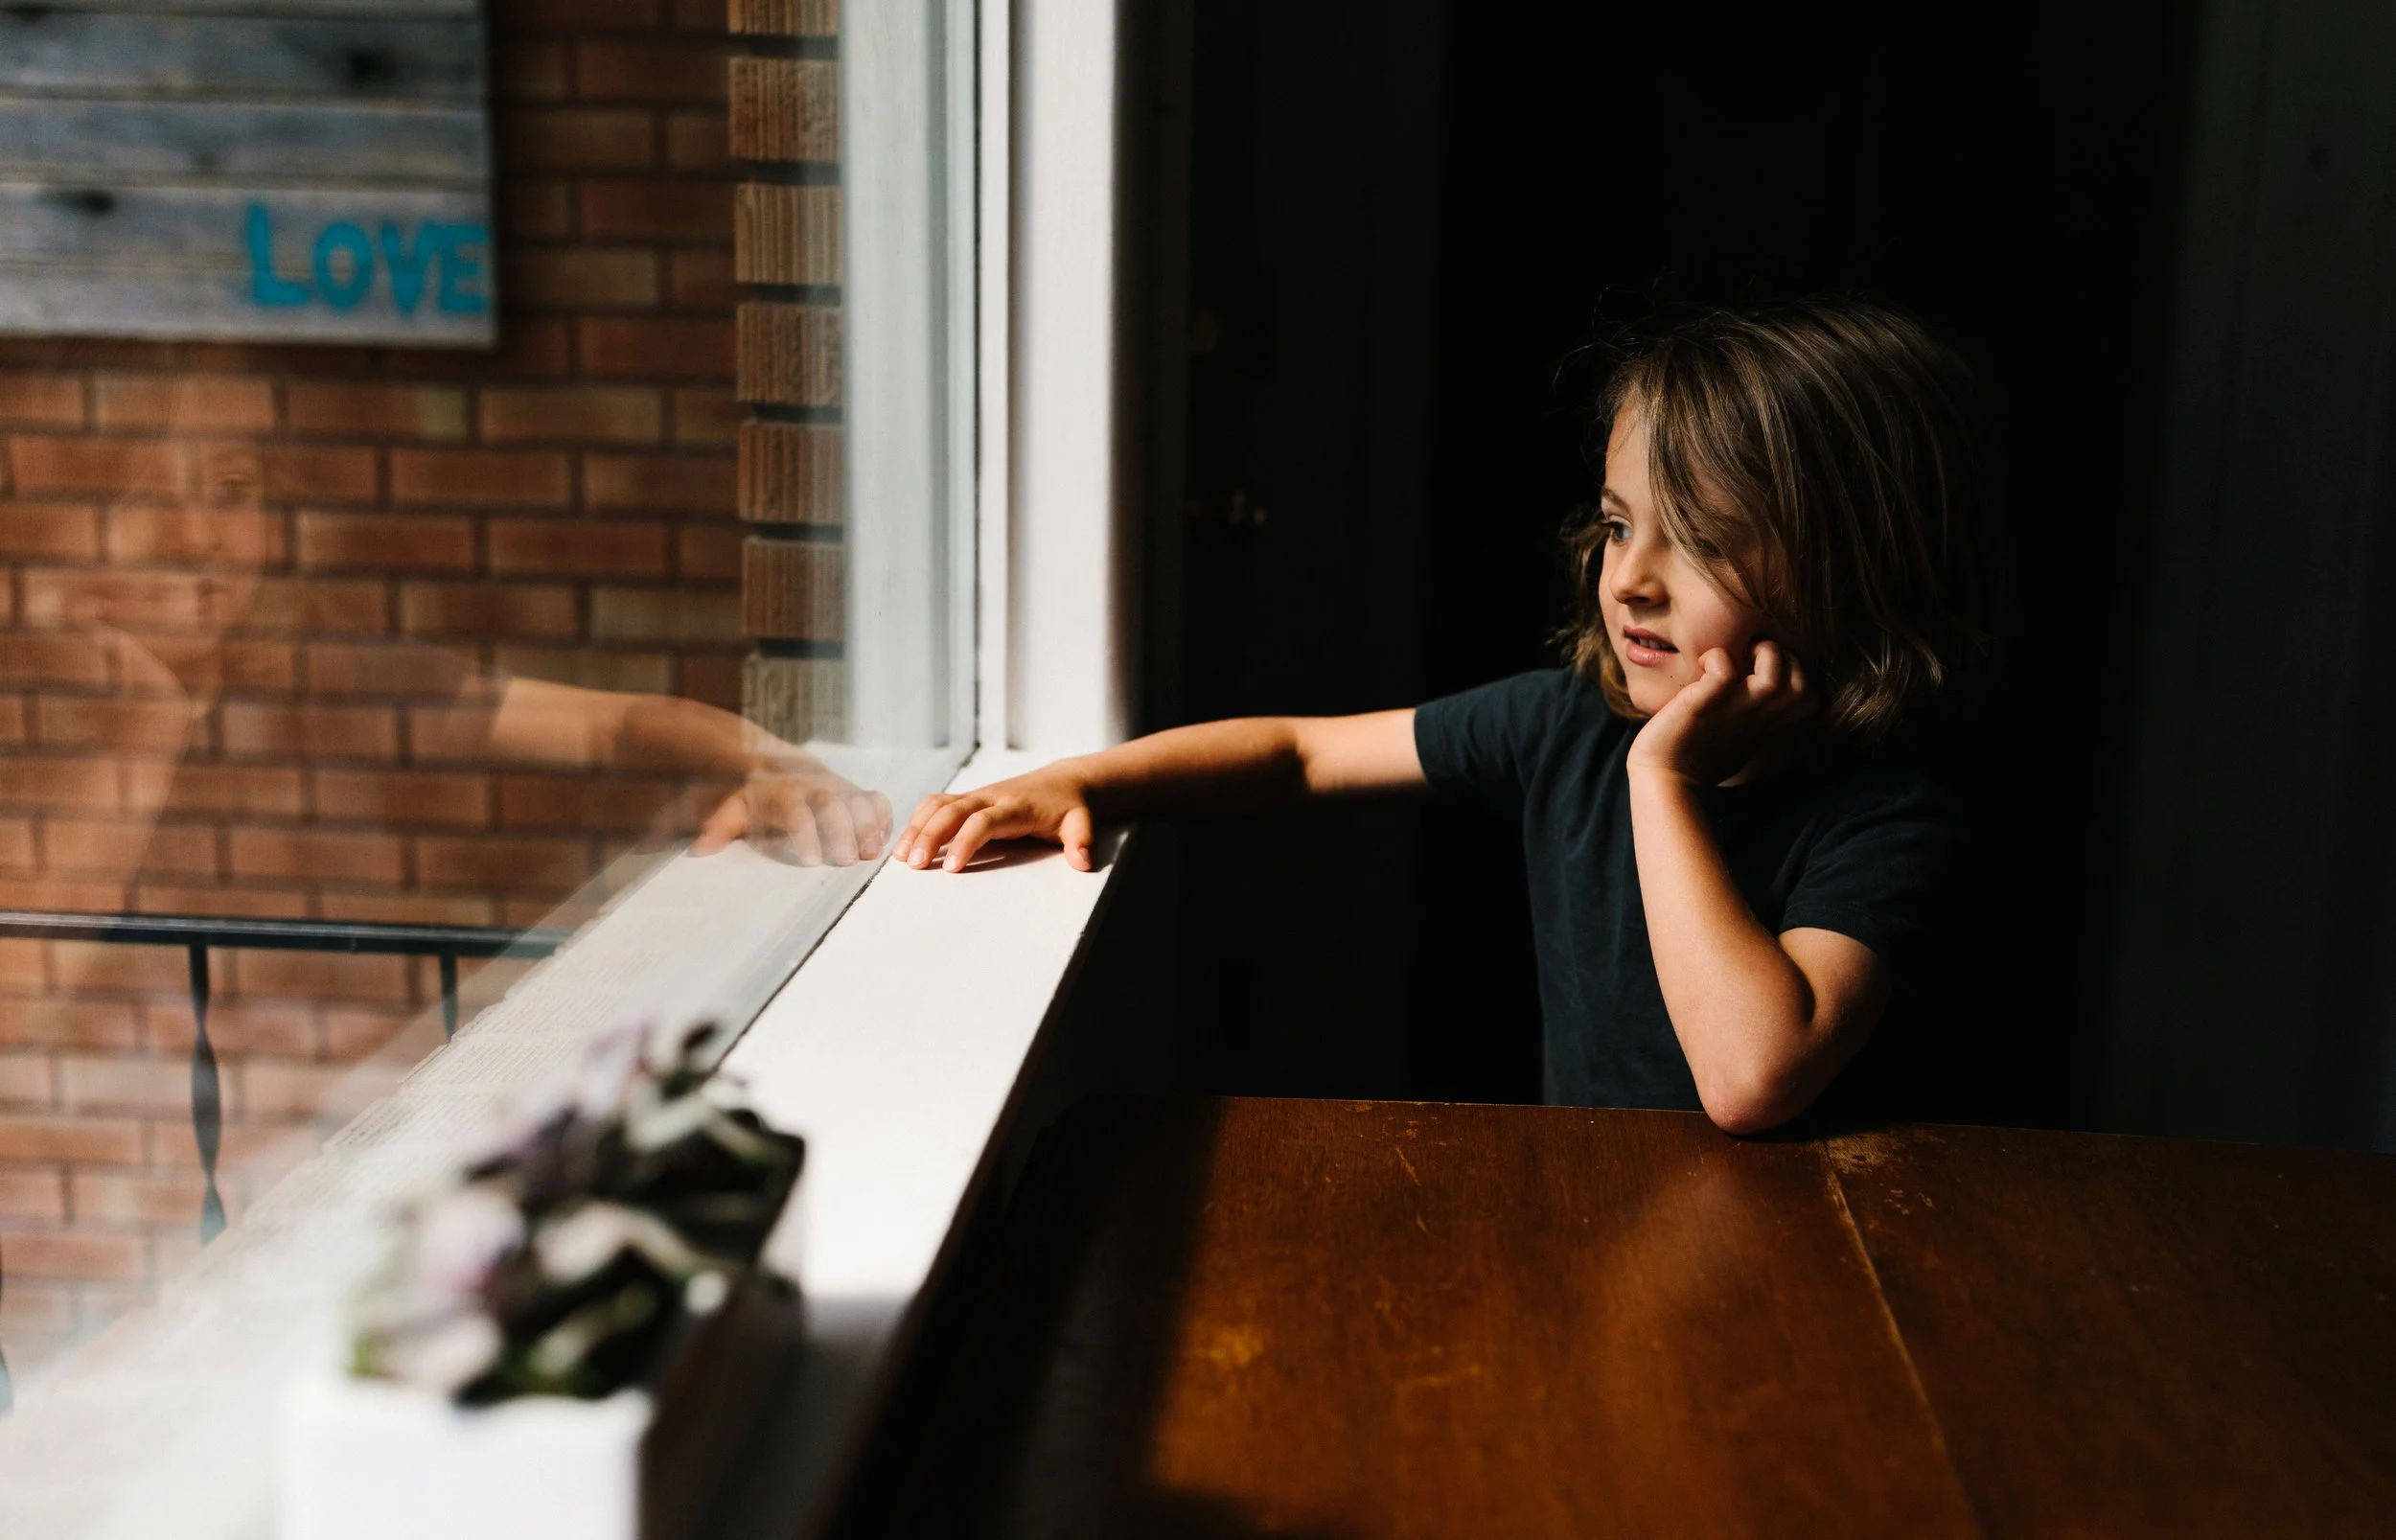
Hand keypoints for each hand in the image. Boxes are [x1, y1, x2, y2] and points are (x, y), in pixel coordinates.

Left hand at [692, 759, 893, 864]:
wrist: (785, 769)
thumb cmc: (760, 799)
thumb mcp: (736, 809)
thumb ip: (721, 827)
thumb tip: (699, 850)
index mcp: (786, 795)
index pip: (797, 812)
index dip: (805, 834)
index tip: (810, 861)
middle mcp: (817, 789)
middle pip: (834, 804)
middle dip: (844, 830)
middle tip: (849, 859)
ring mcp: (841, 790)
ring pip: (861, 801)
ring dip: (870, 826)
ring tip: (873, 852)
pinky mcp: (859, 794)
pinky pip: (877, 801)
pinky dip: (884, 819)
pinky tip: (883, 841)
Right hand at [896, 766, 1098, 872]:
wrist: (1064, 781)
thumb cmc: (1070, 807)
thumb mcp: (1082, 823)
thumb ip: (1081, 841)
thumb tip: (1082, 862)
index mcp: (1015, 806)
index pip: (983, 821)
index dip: (966, 842)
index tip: (951, 867)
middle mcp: (990, 797)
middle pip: (951, 811)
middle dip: (930, 835)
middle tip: (913, 864)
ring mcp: (976, 796)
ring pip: (938, 805)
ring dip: (917, 828)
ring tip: (900, 857)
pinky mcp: (968, 800)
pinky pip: (935, 804)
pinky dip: (917, 820)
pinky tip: (905, 842)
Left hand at [1626, 640, 1812, 785]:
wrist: (1662, 779)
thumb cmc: (1693, 760)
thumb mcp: (1735, 737)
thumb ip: (1751, 719)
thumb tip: (1753, 699)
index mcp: (1764, 723)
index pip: (1809, 695)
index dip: (1796, 674)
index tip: (1764, 668)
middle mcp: (1755, 716)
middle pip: (1802, 683)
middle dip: (1784, 659)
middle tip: (1750, 658)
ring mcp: (1731, 710)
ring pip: (1774, 675)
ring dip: (1759, 653)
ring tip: (1732, 658)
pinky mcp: (1702, 704)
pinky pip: (1723, 671)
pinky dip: (1715, 658)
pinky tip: (1701, 665)